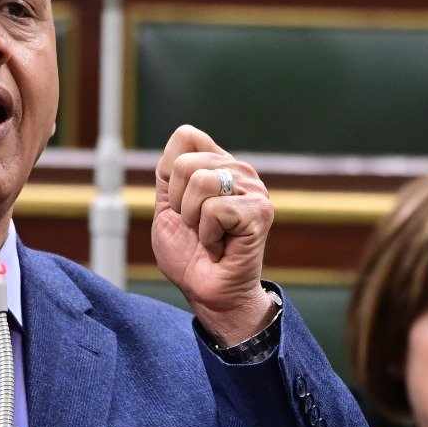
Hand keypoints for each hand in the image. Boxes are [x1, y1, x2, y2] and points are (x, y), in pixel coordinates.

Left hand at [150, 124, 275, 345]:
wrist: (205, 291)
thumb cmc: (189, 254)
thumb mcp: (166, 207)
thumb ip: (169, 172)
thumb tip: (183, 135)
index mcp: (219, 165)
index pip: (187, 136)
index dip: (171, 173)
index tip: (180, 205)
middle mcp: (240, 171)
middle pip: (186, 162)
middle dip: (179, 203)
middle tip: (197, 227)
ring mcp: (254, 190)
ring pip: (201, 182)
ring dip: (194, 220)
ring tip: (210, 236)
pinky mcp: (260, 212)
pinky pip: (215, 210)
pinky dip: (208, 235)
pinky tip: (221, 246)